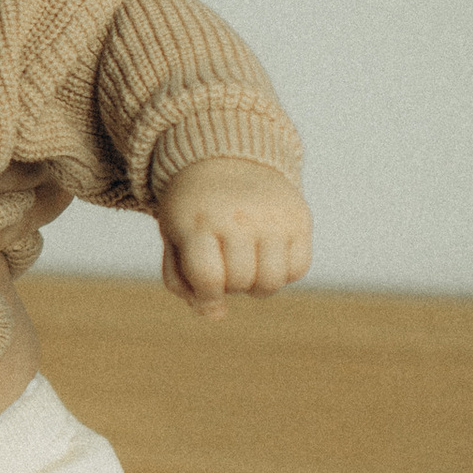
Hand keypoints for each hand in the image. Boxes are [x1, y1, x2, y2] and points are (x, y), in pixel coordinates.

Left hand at [156, 157, 311, 317]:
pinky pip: (298, 269)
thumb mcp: (174, 237)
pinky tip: (267, 255)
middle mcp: (238, 217)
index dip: (206, 297)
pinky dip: (283, 272)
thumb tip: (215, 315)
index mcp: (198, 221)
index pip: (209, 279)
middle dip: (229, 285)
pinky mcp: (299, 217)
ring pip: (271, 282)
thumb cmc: (194, 209)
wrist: (225, 157)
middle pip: (240, 282)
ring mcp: (272, 216)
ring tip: (246, 264)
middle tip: (224, 264)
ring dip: (256, 284)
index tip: (205, 291)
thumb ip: (181, 281)